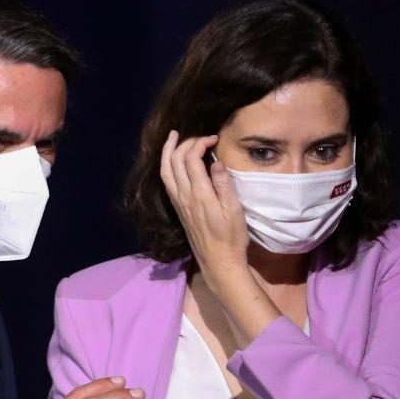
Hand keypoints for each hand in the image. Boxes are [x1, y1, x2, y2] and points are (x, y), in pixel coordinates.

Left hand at [160, 130, 248, 280]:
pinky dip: (167, 166)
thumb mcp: (234, 209)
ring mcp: (179, 203)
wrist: (219, 262)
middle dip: (185, 143)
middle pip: (175, 161)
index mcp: (199, 193)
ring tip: (173, 137)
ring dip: (168, 151)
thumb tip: (215, 161)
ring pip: (166, 170)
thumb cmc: (231, 237)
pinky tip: (173, 162)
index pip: (191, 158)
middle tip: (200, 137)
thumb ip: (223, 184)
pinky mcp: (178, 209)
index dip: (200, 143)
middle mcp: (184, 196)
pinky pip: (167, 181)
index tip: (214, 139)